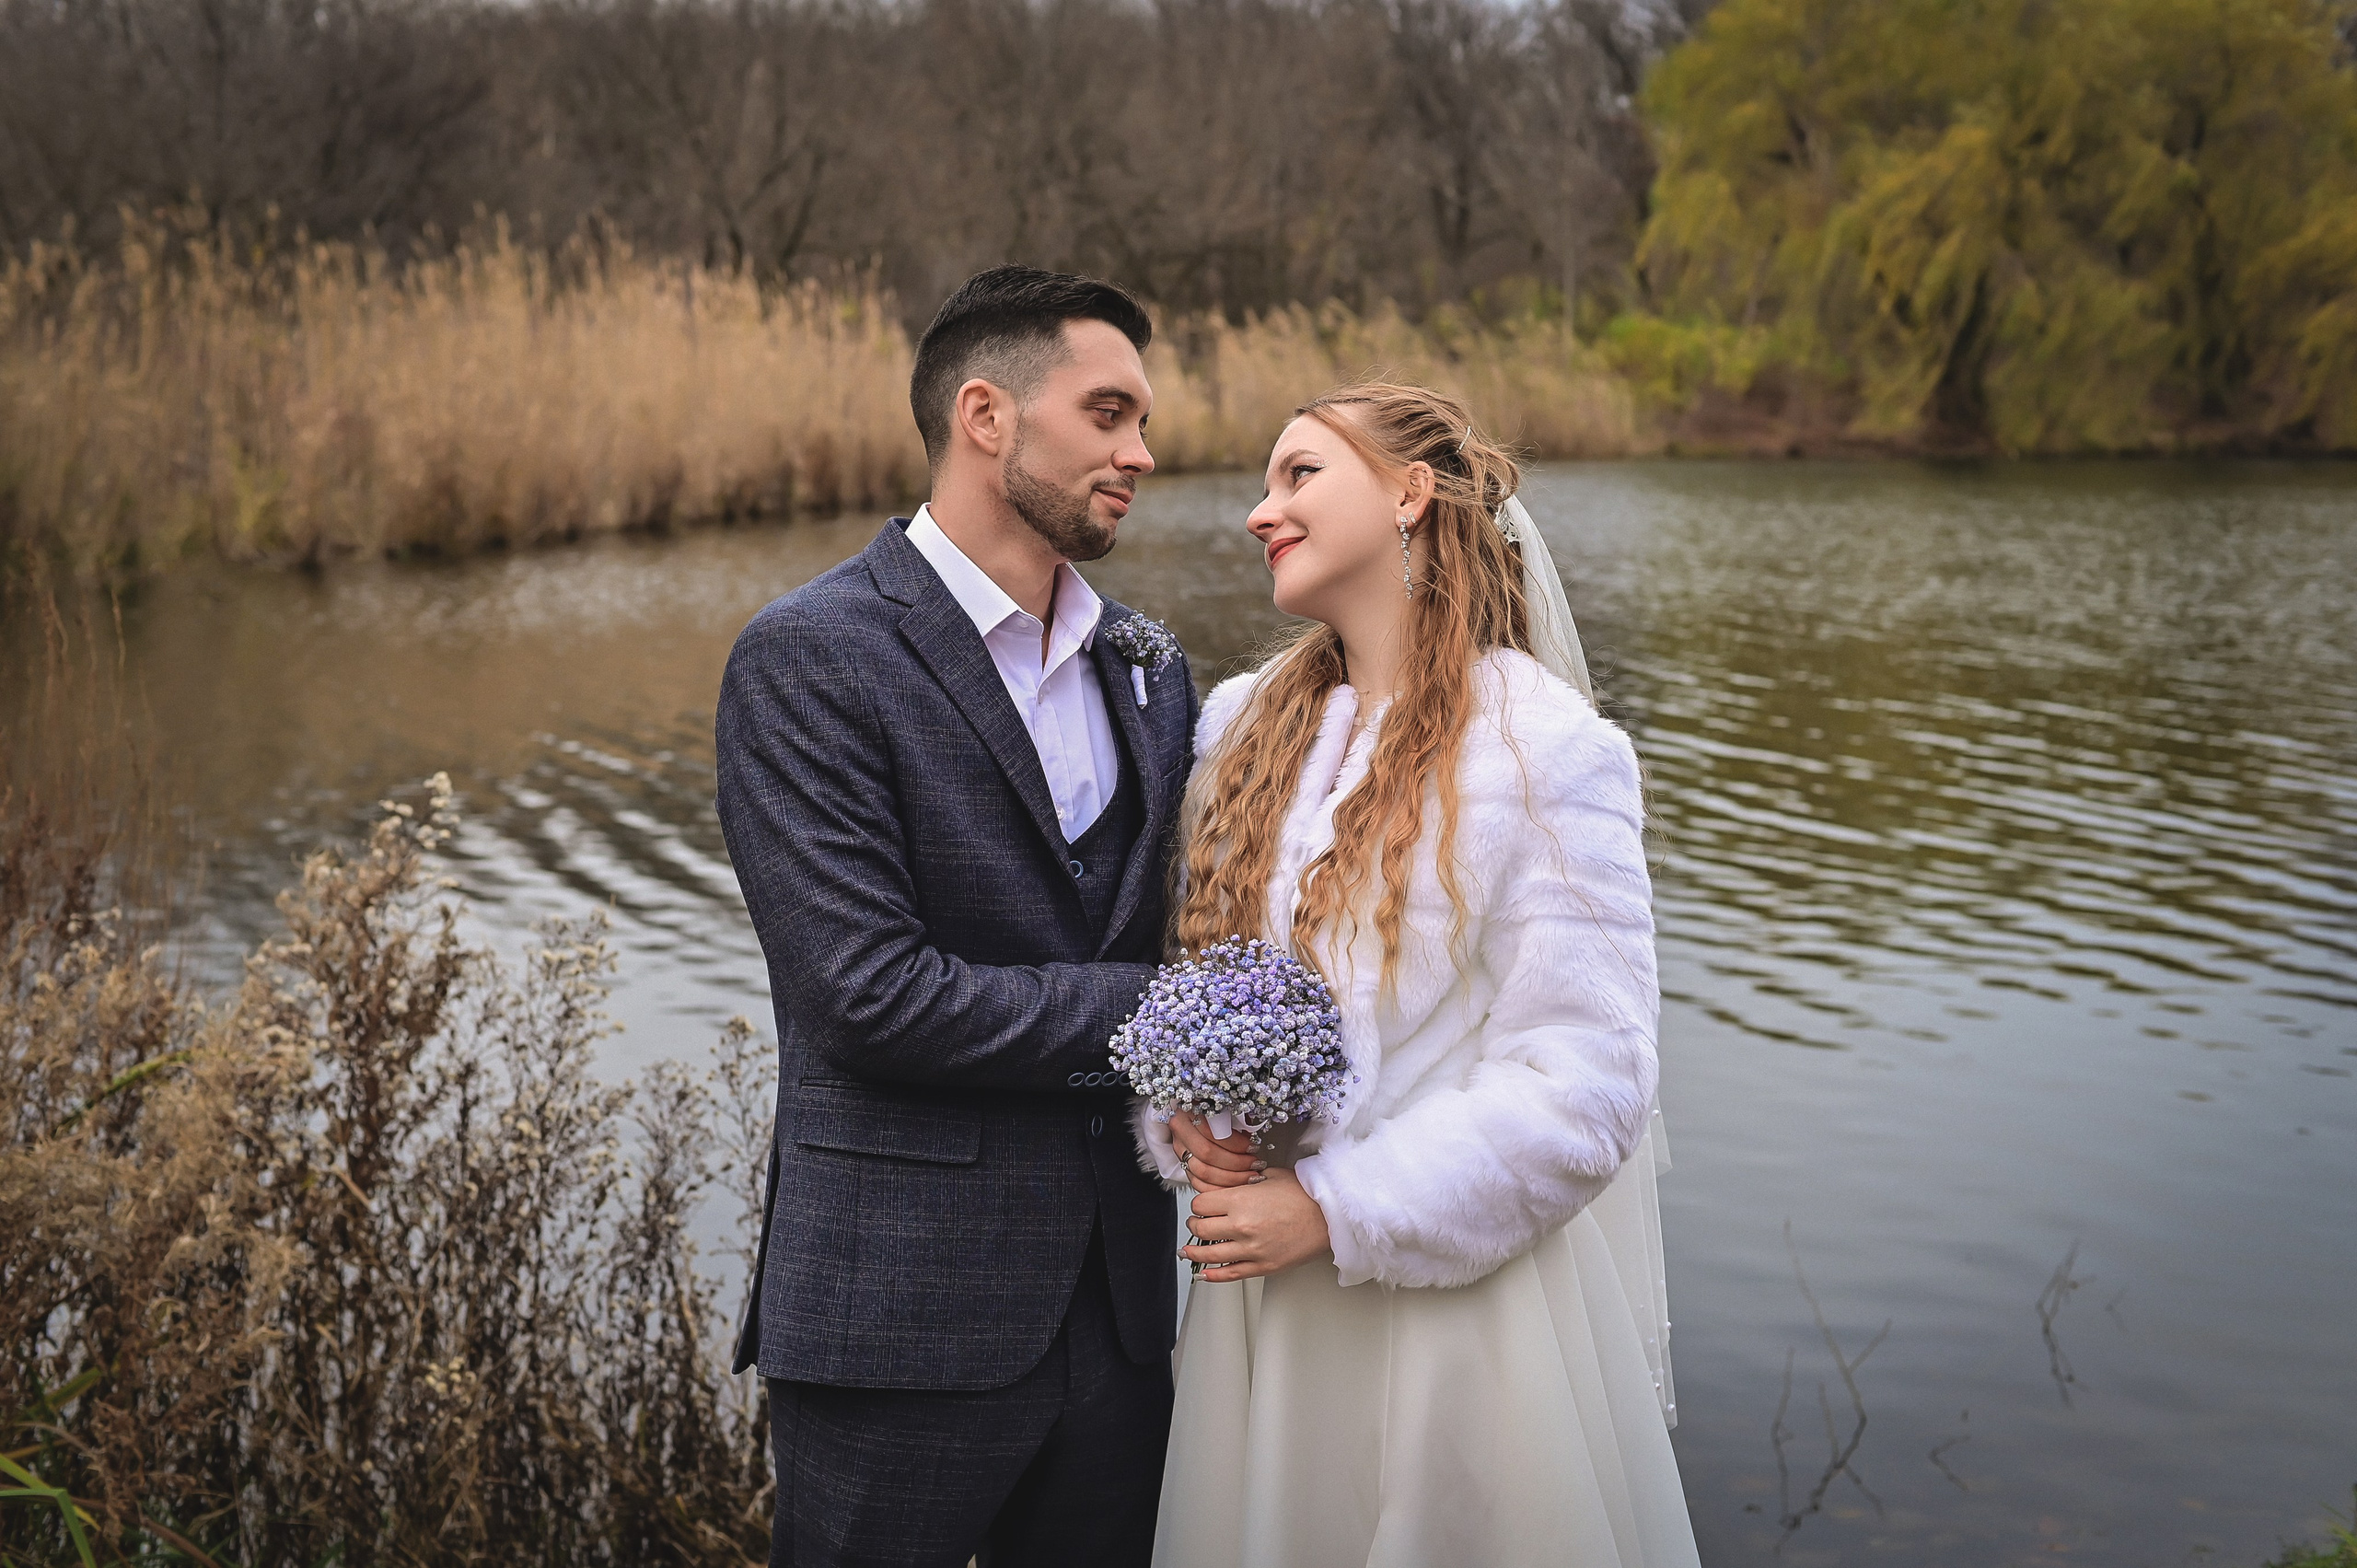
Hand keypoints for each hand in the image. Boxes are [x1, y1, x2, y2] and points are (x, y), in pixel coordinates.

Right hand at [1168, 1110, 1259, 1189]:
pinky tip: (1236, 1186)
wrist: (1200, 1114)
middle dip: (1236, 1163)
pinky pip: (1199, 1184)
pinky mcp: (1184, 1166)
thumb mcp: (1228, 1107)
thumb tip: (1253, 1133)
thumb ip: (1237, 1118)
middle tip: (1256, 1164)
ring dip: (1231, 1178)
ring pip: (1202, 1173)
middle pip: (1207, 1154)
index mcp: (1188, 1114)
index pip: (1212, 1133)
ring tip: (1251, 1175)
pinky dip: (1220, 1188)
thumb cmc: (1217, 1110)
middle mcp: (1180, 1134)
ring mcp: (1180, 1152)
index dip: (1236, 1143)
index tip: (1254, 1146)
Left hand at [1180, 1168, 1329, 1280]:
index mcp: (1241, 1200)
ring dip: (1194, 1251)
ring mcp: (1251, 1249)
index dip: (1199, 1204)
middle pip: (1200, 1229)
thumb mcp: (1270, 1176)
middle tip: (1196, 1223)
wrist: (1330, 1217)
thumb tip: (1228, 1188)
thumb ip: (1244, 1184)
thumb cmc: (1305, 1195)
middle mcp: (1241, 1226)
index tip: (1202, 1205)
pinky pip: (1230, 1274)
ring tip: (1188, 1249)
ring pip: (1209, 1254)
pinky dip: (1213, 1276)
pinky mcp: (1262, 1266)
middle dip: (1195, 1225)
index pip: (1201, 1204)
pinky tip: (1203, 1273)